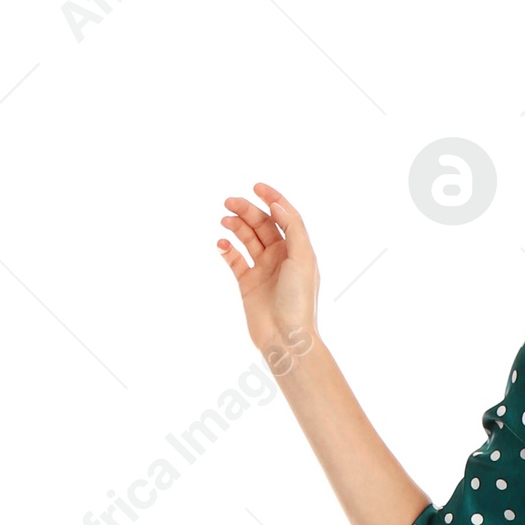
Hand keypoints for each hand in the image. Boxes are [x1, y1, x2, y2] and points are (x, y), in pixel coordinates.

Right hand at [215, 182, 319, 370]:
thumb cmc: (299, 300)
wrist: (286, 337)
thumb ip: (293, 228)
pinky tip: (222, 243)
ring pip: (247, 238)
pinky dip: (227, 248)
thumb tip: (277, 205)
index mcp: (297, 250)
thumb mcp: (303, 259)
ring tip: (224, 221)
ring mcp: (263, 269)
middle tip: (229, 202)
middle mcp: (280, 257)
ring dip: (236, 226)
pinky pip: (234, 259)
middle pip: (262, 224)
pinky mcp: (247, 283)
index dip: (272, 199)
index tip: (256, 187)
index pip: (284, 216)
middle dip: (246, 210)